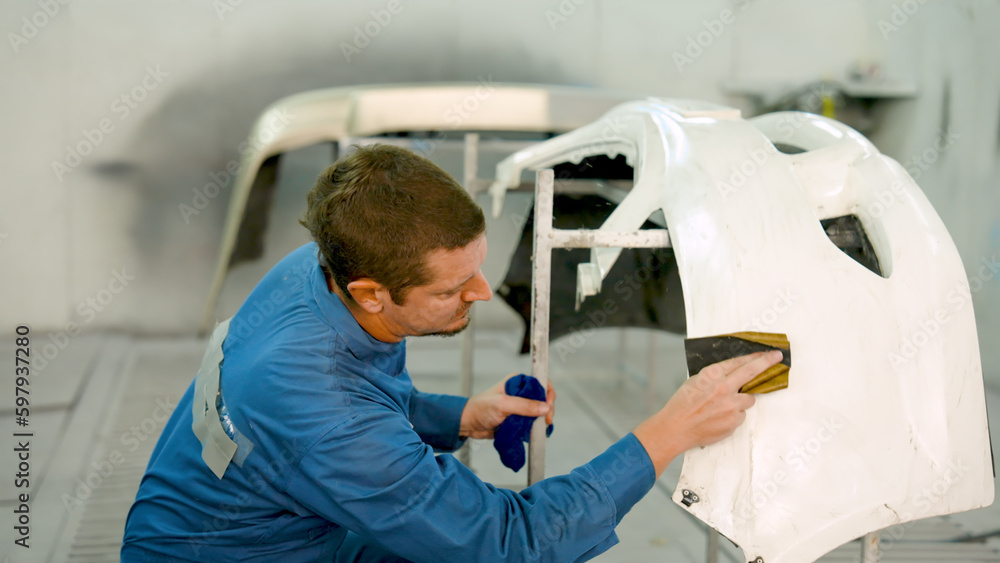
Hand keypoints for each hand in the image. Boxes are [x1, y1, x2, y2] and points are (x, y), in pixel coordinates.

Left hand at [459, 373, 555, 438]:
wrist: (469, 423)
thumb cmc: (480, 408)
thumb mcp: (502, 405)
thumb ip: (524, 406)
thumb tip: (545, 407)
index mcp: (518, 381)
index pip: (541, 383)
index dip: (548, 394)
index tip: (548, 407)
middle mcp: (521, 392)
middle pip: (543, 399)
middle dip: (546, 410)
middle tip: (546, 422)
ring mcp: (520, 406)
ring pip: (539, 413)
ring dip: (541, 421)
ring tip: (539, 429)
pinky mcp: (518, 419)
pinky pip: (532, 423)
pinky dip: (534, 428)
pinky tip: (534, 433)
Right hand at [633, 350, 782, 475]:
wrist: (675, 428)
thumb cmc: (681, 404)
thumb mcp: (694, 381)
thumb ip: (715, 377)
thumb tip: (733, 374)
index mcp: (712, 375)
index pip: (739, 362)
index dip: (755, 356)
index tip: (767, 353)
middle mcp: (724, 387)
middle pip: (752, 372)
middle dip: (766, 362)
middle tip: (777, 357)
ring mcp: (731, 405)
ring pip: (749, 399)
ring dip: (741, 400)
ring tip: (722, 406)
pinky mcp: (734, 421)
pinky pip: (741, 415)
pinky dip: (733, 415)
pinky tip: (718, 418)